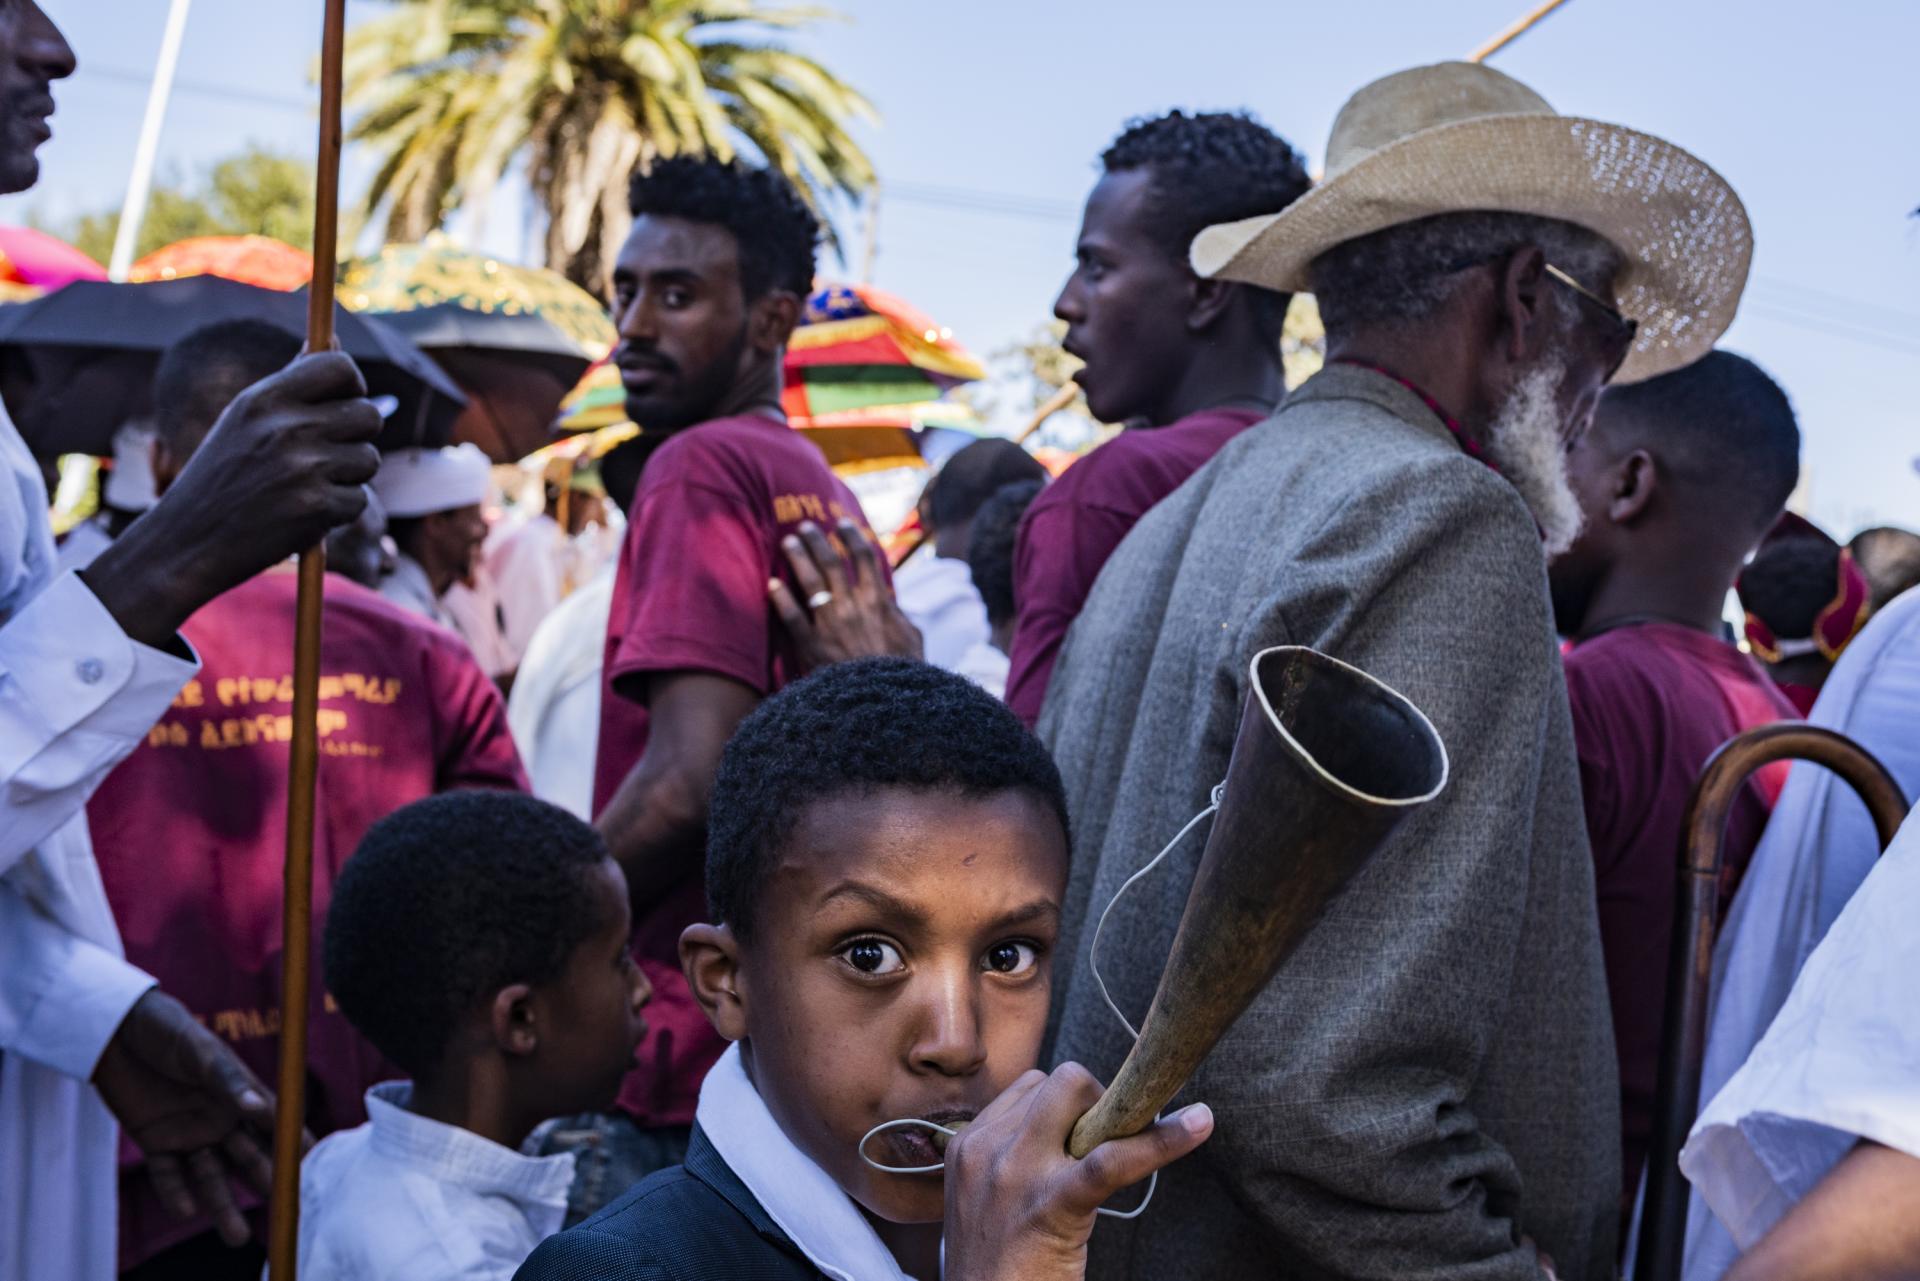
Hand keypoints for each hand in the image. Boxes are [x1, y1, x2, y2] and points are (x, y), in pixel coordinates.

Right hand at [83, 351, 382, 648]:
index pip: (340, 367)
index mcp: (265, 398)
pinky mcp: (317, 508)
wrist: (188, 542)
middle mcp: (285, 427)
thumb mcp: (245, 419)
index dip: (352, 385)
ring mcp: (303, 468)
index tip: (341, 402)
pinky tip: (302, 515)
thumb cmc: (221, 477)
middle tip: (325, 455)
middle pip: (368, 415)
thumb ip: (290, 383)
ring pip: (368, 459)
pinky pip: (359, 500)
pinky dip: (338, 512)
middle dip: (356, 437)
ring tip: (304, 487)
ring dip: (347, 477)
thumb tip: (328, 341)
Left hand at [93, 989, 295, 1246]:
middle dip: (264, 1187)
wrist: (114, 1028)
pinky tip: (185, 1210)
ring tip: (236, 1238)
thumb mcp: (200, 1052)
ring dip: (222, 1205)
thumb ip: (229, 1082)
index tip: (316, 1173)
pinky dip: (175, 1192)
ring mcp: (188, 1132)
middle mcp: (220, 1118)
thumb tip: (262, 1109)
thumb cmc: (168, 1030)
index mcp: (241, 1094)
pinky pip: (168, 1174)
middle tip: (283, 1216)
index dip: (296, 1149)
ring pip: (211, 1176)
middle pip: (247, 1159)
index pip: (276, 1127)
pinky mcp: (155, 1141)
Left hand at [769, 518, 923, 670]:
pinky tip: (771, 584)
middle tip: (805, 526)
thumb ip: (900, 617)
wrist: (883, 704)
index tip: (842, 524)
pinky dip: (781, 598)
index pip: (864, 557)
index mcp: (878, 601)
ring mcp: (831, 624)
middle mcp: (853, 606)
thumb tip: (892, 604)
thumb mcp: (912, 639)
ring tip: (788, 541)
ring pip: (811, 581)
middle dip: (818, 540)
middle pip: (832, 562)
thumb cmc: (902, 673)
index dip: (852, 536)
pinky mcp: (812, 645)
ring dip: (798, 558)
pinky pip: (793, 617)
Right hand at [943, 1063, 1211, 1280]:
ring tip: (1134, 1147)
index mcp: (969, 1145)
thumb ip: (1015, 1160)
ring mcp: (1016, 1173)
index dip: (1069, 1104)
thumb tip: (1076, 1135)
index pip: (1031, 1087)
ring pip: (1081, 1096)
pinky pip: (1112, 1160)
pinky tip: (1199, 1126)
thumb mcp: (986, 1201)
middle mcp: (986, 1148)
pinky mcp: (1052, 1204)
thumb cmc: (996, 1268)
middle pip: (1059, 1081)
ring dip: (1116, 1115)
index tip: (1091, 1129)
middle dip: (1096, 1100)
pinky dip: (1162, 1140)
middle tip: (1114, 1141)